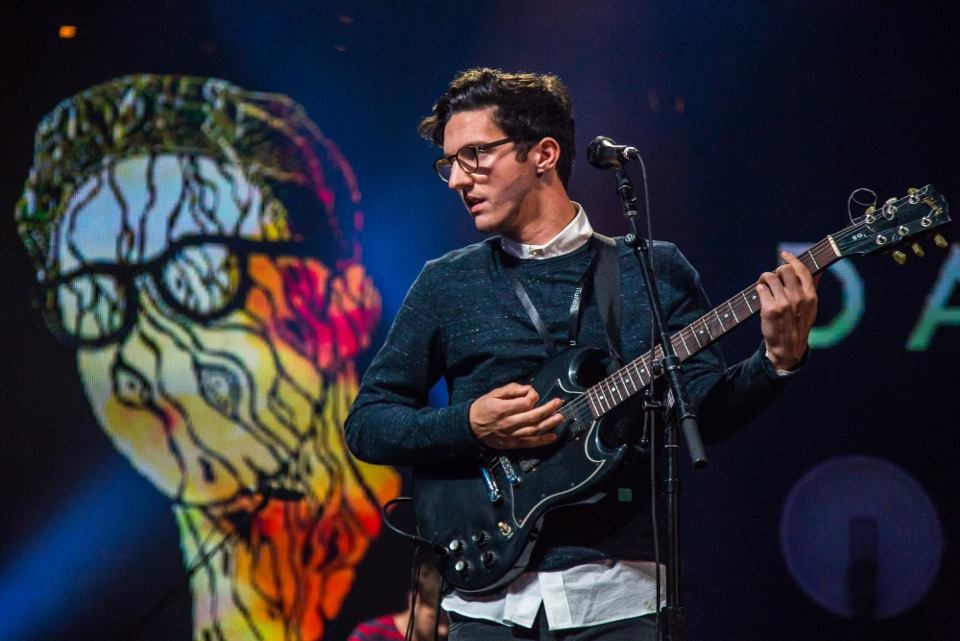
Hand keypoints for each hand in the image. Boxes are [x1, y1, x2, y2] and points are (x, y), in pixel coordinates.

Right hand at [469, 382, 562, 449]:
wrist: (470, 427)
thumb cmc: (482, 409)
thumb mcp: (492, 394)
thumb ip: (510, 390)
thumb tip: (527, 388)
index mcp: (503, 409)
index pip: (525, 403)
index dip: (533, 396)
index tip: (533, 392)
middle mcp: (508, 423)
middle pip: (533, 416)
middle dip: (548, 408)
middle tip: (558, 402)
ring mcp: (511, 435)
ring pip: (534, 430)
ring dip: (549, 424)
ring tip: (560, 417)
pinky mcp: (512, 443)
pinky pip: (530, 443)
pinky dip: (542, 441)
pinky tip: (552, 437)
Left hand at [756, 250, 818, 370]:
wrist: (787, 348)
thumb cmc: (798, 326)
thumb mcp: (811, 308)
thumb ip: (813, 288)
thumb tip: (820, 270)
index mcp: (810, 296)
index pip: (802, 270)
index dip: (792, 259)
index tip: (784, 254)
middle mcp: (798, 298)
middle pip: (784, 270)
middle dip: (775, 271)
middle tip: (771, 279)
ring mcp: (784, 303)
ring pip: (770, 276)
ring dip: (764, 279)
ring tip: (764, 286)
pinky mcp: (770, 308)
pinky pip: (761, 288)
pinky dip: (759, 289)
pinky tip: (761, 295)